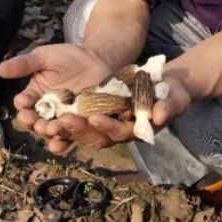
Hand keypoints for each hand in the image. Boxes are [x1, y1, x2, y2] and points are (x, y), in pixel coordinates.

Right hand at [0, 44, 118, 153]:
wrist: (99, 60)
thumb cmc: (68, 57)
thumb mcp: (45, 57)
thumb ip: (25, 64)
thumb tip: (0, 69)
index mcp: (35, 96)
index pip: (24, 105)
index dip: (23, 105)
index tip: (24, 102)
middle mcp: (47, 112)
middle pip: (36, 124)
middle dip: (36, 124)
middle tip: (39, 123)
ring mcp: (64, 120)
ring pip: (54, 133)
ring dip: (51, 133)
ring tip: (53, 128)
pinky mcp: (82, 125)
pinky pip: (73, 137)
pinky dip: (68, 141)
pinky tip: (64, 142)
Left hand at [54, 70, 193, 149]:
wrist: (165, 85)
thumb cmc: (173, 93)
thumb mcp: (175, 97)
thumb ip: (169, 106)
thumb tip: (159, 116)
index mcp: (136, 131)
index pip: (119, 133)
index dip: (106, 127)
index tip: (93, 117)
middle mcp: (118, 131)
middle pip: (95, 136)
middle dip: (79, 129)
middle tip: (62, 120)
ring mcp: (105, 123)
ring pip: (82, 130)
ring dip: (65, 127)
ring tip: (48, 122)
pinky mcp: (96, 113)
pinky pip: (77, 119)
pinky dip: (62, 118)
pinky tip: (46, 114)